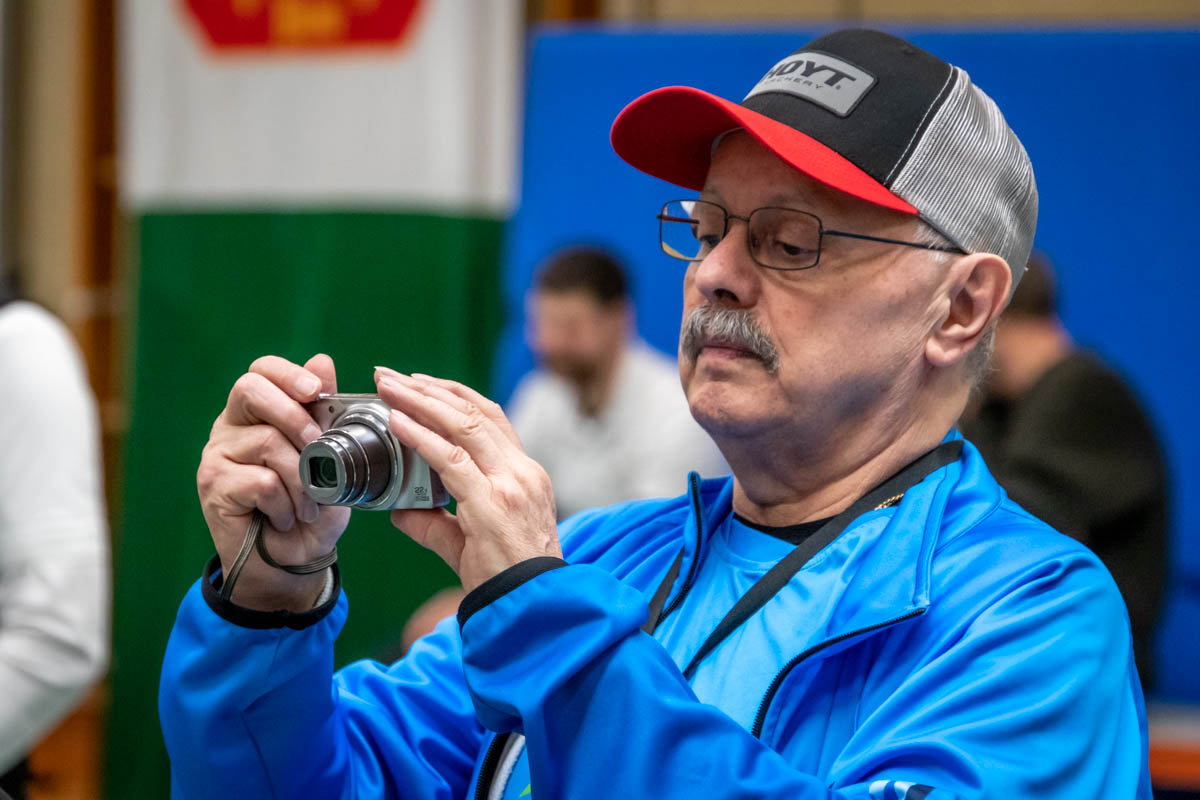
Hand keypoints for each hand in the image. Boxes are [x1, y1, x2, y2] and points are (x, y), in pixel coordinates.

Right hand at [197, 354, 350, 610]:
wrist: (294, 561)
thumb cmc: (311, 506)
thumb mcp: (330, 458)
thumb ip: (323, 412)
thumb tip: (322, 360)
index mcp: (257, 412)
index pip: (261, 371)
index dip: (287, 373)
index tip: (316, 390)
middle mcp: (230, 427)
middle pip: (250, 389)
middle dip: (294, 414)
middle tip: (318, 446)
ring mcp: (217, 455)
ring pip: (266, 442)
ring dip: (301, 477)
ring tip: (309, 504)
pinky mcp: (214, 487)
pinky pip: (260, 482)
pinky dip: (285, 503)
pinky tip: (286, 518)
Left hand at [374, 368, 559, 592]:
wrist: (531, 608)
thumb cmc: (506, 579)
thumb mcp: (471, 542)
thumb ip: (435, 523)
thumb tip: (398, 510)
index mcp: (525, 474)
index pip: (492, 418)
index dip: (453, 396)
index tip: (420, 383)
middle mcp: (522, 471)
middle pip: (476, 412)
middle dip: (430, 389)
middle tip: (392, 376)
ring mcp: (511, 484)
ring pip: (464, 425)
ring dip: (421, 401)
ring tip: (388, 387)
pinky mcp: (492, 503)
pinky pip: (450, 460)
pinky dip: (420, 437)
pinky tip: (396, 423)